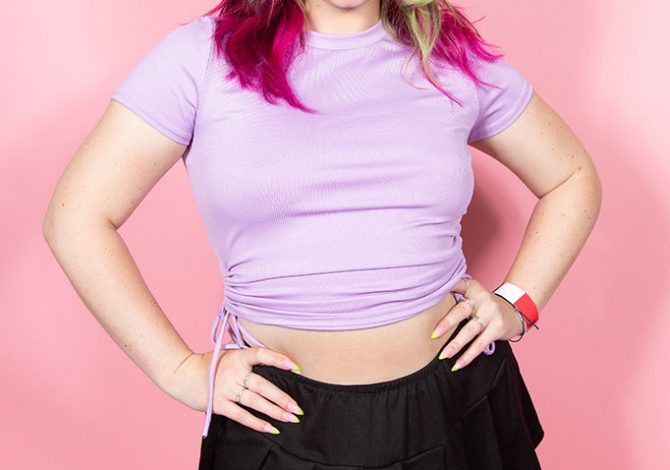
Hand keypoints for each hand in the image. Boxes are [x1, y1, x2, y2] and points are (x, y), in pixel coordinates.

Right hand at [163, 348, 304, 434]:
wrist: (183, 375)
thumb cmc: (210, 364)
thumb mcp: (229, 354)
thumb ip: (248, 359)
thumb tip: (274, 365)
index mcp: (238, 356)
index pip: (261, 355)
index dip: (279, 359)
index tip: (296, 367)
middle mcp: (233, 372)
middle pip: (262, 385)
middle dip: (282, 398)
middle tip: (298, 407)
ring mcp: (225, 389)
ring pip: (255, 402)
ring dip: (275, 411)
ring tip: (291, 418)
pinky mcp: (219, 404)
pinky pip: (242, 415)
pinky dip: (257, 423)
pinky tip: (271, 428)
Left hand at [430, 277, 524, 370]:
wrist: (514, 312)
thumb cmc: (484, 305)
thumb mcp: (473, 294)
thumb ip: (456, 294)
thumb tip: (427, 299)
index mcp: (473, 288)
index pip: (458, 285)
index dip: (448, 286)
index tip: (433, 290)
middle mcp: (482, 299)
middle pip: (462, 310)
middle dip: (447, 323)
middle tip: (433, 334)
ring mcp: (491, 313)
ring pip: (470, 330)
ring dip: (456, 344)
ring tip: (443, 355)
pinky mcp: (498, 328)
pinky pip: (480, 344)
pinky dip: (468, 356)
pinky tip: (457, 365)